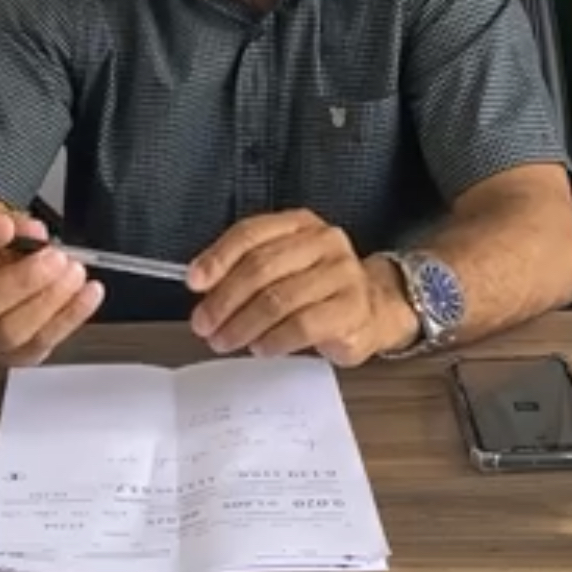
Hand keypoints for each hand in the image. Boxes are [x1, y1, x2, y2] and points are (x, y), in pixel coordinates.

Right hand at [0, 212, 103, 366]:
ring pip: (11, 333)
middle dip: (23, 281)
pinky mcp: (11, 357)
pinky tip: (89, 295)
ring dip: (50, 302)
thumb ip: (17, 227)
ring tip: (76, 274)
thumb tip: (37, 233)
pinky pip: (40, 345)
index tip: (5, 224)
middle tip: (56, 258)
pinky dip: (70, 318)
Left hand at [186, 209, 399, 366]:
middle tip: (204, 324)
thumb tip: (202, 287)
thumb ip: (246, 268)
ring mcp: (342, 274)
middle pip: (262, 267)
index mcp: (300, 223)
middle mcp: (324, 242)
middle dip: (225, 299)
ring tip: (225, 340)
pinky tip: (260, 348)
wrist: (377, 308)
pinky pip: (303, 326)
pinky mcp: (352, 309)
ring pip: (279, 299)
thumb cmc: (318, 287)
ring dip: (243, 324)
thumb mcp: (284, 265)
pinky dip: (274, 340)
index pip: (251, 233)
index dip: (218, 257)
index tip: (195, 282)